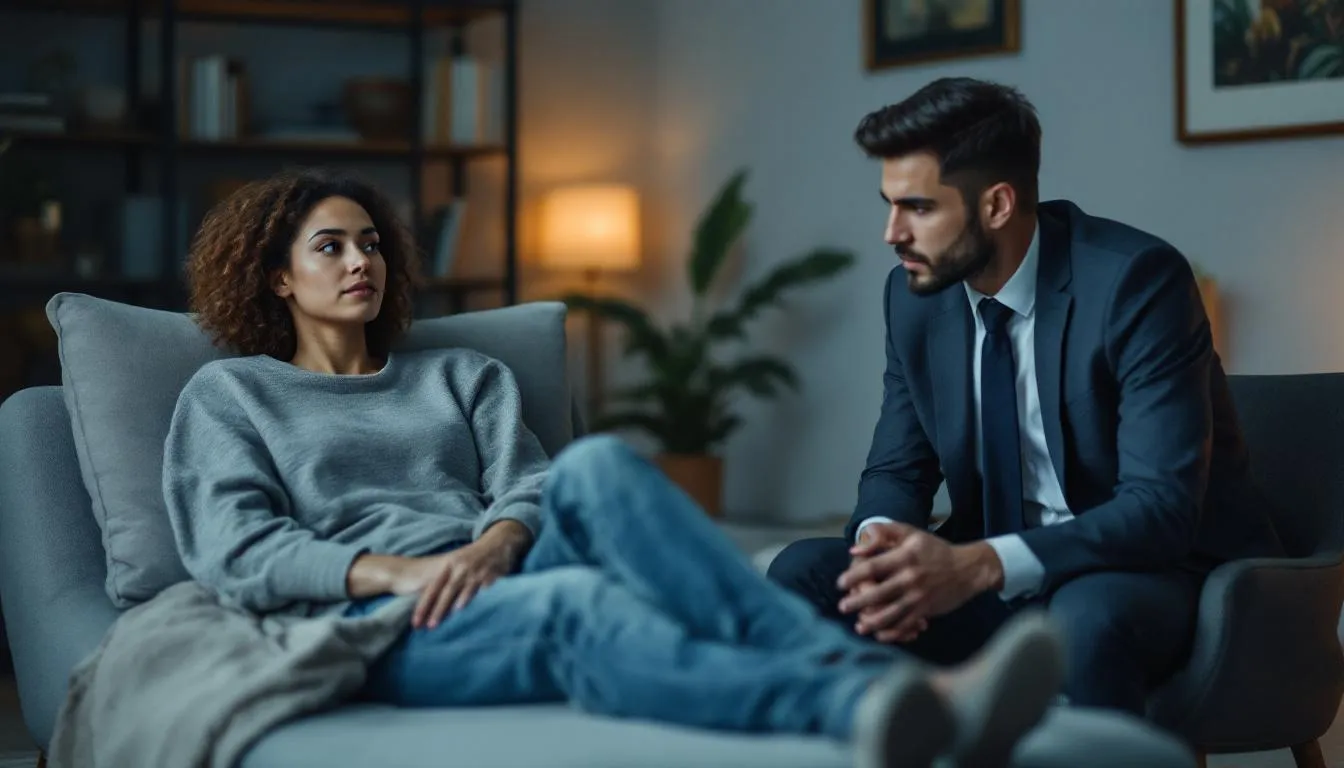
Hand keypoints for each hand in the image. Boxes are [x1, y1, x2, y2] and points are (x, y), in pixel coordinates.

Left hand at [398, 521, 531, 628]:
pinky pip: (482, 590)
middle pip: (446, 591)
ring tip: (447, 622)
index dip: (423, 605)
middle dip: (437, 610)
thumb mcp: (456, 561)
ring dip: (454, 607)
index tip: (415, 621)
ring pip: (463, 592)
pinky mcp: (490, 575)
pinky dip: (476, 599)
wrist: (498, 541)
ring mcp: (476, 572)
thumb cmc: (473, 556)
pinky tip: (471, 608)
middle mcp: (460, 568)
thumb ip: (445, 577)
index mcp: (449, 565)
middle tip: (429, 626)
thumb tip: (427, 599)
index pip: (432, 587)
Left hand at [845, 523, 927, 642]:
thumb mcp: (910, 533)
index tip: (840, 583)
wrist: (967, 568)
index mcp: (905, 556)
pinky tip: (880, 635)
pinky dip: (893, 632)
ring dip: (872, 622)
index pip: (873, 567)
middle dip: (857, 602)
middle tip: (843, 607)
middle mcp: (911, 577)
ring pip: (891, 613)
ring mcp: (919, 596)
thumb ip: (882, 534)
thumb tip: (855, 550)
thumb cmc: (933, 549)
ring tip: (858, 627)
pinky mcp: (927, 610)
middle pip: (878, 593)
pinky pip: (906, 624)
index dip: (854, 576)